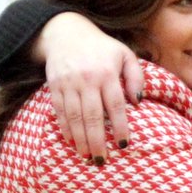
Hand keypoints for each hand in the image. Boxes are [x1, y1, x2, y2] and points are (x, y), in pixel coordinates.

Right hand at [40, 12, 145, 162]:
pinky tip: (71, 141)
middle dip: (97, 140)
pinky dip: (65, 128)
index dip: (119, 126)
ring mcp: (68, 83)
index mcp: (106, 72)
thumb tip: (137, 103)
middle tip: (102, 160)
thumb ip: (136, 77)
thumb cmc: (102, 48)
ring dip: (80, 139)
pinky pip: (59, 111)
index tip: (123, 145)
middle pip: (92, 115)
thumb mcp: (125, 55)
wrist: (65, 32)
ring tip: (87, 156)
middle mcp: (86, 79)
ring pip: (74, 116)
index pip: (115, 105)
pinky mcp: (54, 86)